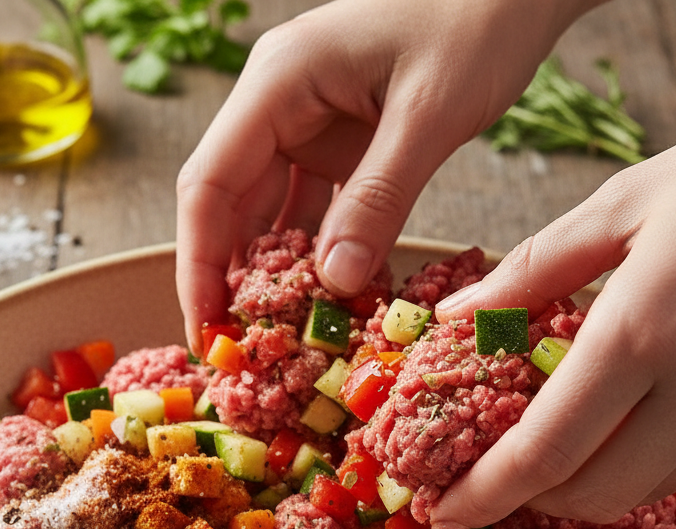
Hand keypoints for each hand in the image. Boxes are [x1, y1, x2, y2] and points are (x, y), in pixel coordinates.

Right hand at [176, 0, 600, 351]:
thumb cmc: (477, 20)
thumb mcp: (428, 115)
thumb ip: (378, 200)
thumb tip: (332, 285)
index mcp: (278, 82)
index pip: (209, 185)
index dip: (199, 263)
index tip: (205, 327)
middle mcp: (279, 105)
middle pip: (229, 206)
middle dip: (232, 280)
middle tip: (240, 349)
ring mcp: (309, 125)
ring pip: (271, 214)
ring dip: (277, 276)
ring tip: (281, 338)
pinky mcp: (342, 145)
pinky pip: (317, 212)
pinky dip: (322, 256)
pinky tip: (331, 299)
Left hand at [430, 87, 675, 528]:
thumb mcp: (623, 203)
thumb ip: (531, 272)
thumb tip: (457, 318)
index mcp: (643, 329)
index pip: (544, 451)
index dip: (484, 495)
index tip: (442, 513)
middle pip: (590, 495)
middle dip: (527, 501)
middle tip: (490, 481)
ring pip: (642, 491)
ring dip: (583, 485)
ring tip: (550, 449)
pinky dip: (638, 462)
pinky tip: (620, 424)